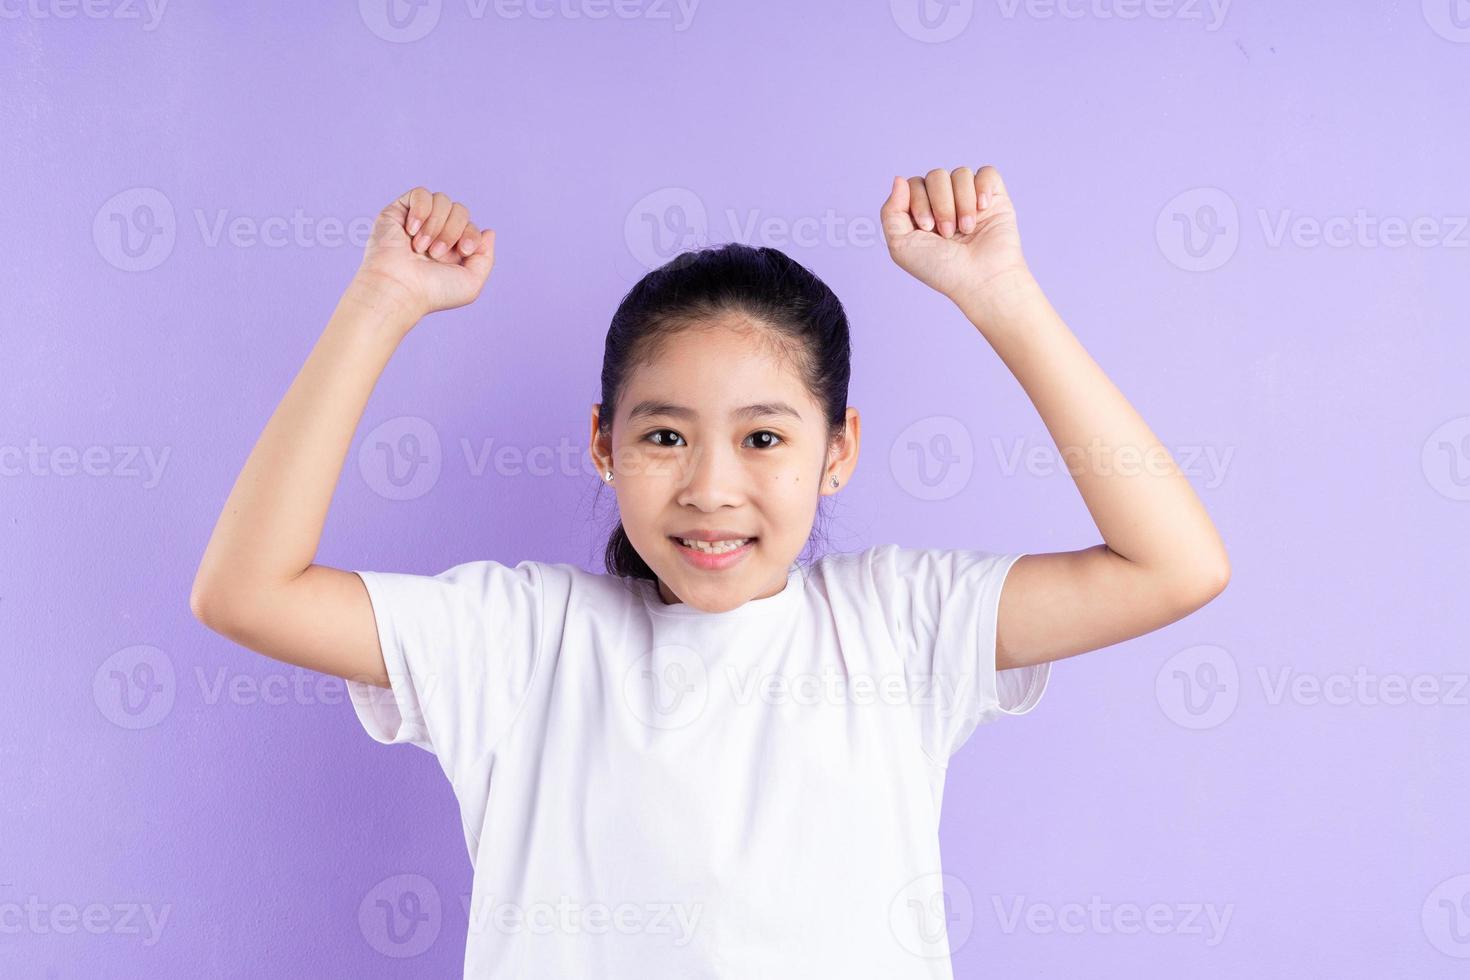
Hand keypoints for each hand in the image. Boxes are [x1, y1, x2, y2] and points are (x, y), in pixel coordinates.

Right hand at [351, 187, 496, 323]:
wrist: (400, 288)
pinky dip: (421, 210)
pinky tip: (412, 230)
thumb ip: (485, 258)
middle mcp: (435, 233)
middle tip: (436, 254)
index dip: (472, 234)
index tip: (464, 251)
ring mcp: (417, 221)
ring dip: (436, 225)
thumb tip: (489, 231)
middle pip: (460, 210)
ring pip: (442, 200)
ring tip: (421, 247)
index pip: (472, 226)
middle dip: (453, 230)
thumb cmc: (433, 291)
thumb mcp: (471, 282)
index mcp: (451, 248)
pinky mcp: (398, 212)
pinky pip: (420, 193)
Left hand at [880, 166, 1029, 306]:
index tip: (927, 228)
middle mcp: (945, 202)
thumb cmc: (940, 269)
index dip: (918, 201)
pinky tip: (983, 209)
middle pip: (936, 175)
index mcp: (921, 212)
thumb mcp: (900, 246)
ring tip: (966, 229)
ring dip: (962, 202)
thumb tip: (899, 179)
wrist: (979, 279)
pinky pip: (987, 173)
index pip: (914, 184)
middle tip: (947, 233)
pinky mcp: (994, 198)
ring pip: (961, 173)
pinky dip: (983, 188)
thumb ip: (890, 212)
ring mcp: (969, 199)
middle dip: (941, 204)